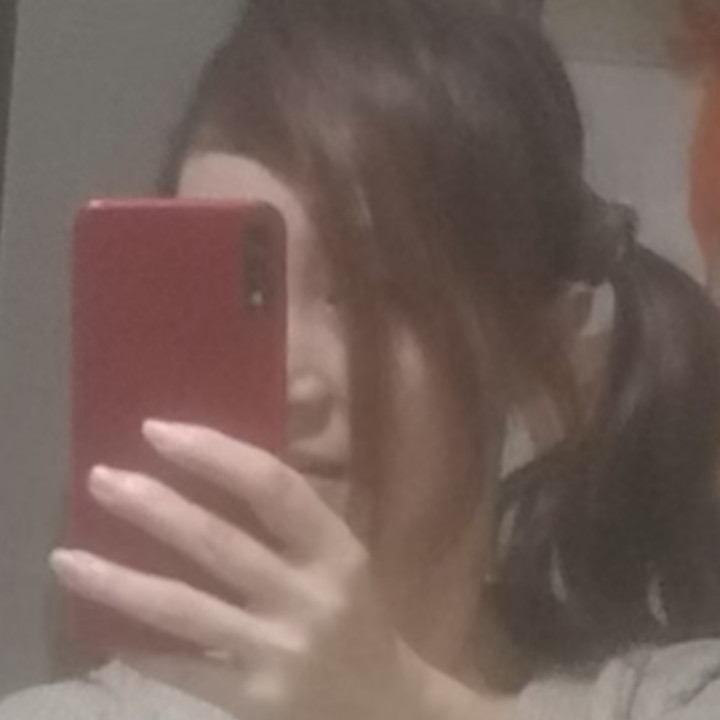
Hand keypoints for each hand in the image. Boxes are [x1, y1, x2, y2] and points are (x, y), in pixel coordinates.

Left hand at [51, 421, 428, 719]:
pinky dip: (139, 644)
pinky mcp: (253, 700)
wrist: (384, 706)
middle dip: (153, 505)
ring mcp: (276, 652)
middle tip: (100, 477)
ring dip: (118, 580)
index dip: (214, 453)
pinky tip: (102, 624)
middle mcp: (306, 597)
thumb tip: (212, 468)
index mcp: (335, 550)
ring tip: (66, 557)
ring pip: (183, 609)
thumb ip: (291, 520)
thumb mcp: (339, 558)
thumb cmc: (356, 615)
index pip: (272, 486)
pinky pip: (182, 667)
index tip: (159, 431)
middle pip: (217, 541)